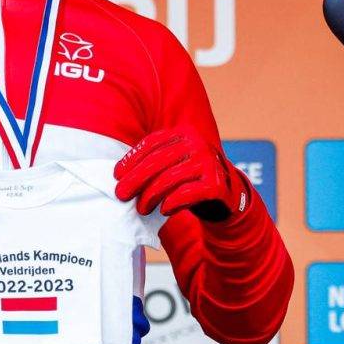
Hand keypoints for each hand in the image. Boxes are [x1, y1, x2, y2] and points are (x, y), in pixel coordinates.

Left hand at [114, 129, 247, 221]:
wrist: (227, 195)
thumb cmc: (190, 178)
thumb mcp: (173, 163)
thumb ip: (153, 162)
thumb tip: (120, 175)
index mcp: (184, 133)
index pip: (152, 144)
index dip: (131, 159)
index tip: (116, 175)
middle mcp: (197, 143)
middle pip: (157, 161)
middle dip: (135, 179)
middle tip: (121, 194)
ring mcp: (208, 163)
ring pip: (169, 179)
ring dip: (150, 195)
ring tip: (141, 208)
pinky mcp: (215, 184)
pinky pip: (186, 194)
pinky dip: (172, 202)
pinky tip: (164, 210)